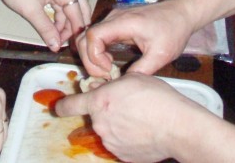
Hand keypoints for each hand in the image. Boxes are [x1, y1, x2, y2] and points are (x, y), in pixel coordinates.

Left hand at [0, 0, 90, 50]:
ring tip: (58, 37)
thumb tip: (56, 46)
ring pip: (71, 4)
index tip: (74, 46)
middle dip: (75, 25)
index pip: (77, 13)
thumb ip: (46, 29)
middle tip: (69, 42)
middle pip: (79, 6)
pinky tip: (54, 25)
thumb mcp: (31, 11)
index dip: (76, 31)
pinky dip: (60, 13)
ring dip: (66, 20)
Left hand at [53, 74, 199, 162]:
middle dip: (108, 111)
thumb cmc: (157, 98)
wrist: (177, 126)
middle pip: (96, 117)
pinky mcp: (122, 156)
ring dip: (118, 125)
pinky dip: (128, 139)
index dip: (63, 106)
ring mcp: (110, 142)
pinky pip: (120, 144)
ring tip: (140, 119)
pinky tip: (143, 131)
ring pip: (109, 131)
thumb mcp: (132, 79)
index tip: (57, 108)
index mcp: (99, 101)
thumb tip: (100, 89)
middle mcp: (100, 124)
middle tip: (128, 106)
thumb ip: (111, 85)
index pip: (71, 105)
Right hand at [75, 1, 192, 77]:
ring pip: (88, 37)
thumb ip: (142, 70)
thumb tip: (124, 84)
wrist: (181, 12)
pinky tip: (109, 64)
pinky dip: (97, 52)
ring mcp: (113, 19)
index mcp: (124, 22)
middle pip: (85, 37)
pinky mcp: (115, 23)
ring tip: (107, 72)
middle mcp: (114, 18)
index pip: (93, 35)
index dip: (94, 56)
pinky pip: (97, 37)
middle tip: (105, 76)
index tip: (109, 71)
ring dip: (92, 57)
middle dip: (89, 60)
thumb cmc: (174, 30)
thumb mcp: (161, 54)